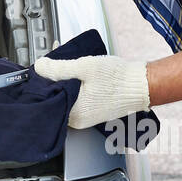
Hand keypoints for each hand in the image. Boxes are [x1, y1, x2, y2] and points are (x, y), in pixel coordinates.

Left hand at [32, 54, 150, 129]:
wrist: (142, 84)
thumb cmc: (118, 78)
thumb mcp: (85, 67)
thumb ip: (59, 68)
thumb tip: (40, 67)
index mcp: (73, 114)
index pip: (47, 98)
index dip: (43, 80)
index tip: (45, 66)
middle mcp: (78, 120)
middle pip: (55, 96)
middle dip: (52, 78)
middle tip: (55, 61)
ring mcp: (86, 116)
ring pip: (66, 95)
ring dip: (63, 79)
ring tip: (66, 63)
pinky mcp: (93, 110)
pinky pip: (76, 97)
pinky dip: (74, 84)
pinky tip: (76, 72)